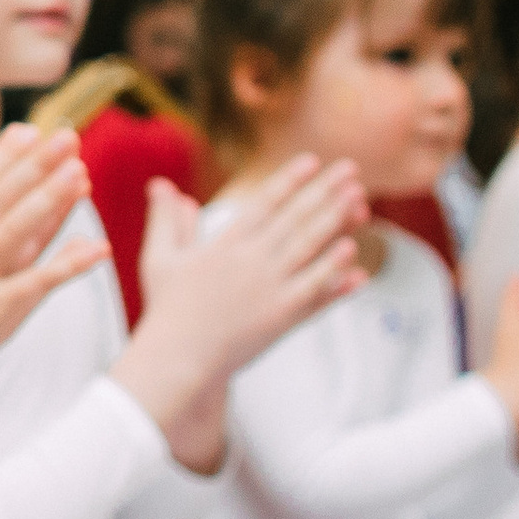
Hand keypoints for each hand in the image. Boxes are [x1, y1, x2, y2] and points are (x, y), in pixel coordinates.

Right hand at [0, 125, 105, 390]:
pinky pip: (38, 281)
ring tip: (82, 171)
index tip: (30, 130)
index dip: (4, 155)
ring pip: (20, 229)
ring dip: (53, 199)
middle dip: (36, 164)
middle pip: (3, 196)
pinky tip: (97, 247)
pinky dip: (68, 264)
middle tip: (68, 135)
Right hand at [116, 157, 365, 464]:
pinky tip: (353, 254)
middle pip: (296, 218)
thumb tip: (161, 185)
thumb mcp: (159, 258)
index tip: (312, 161)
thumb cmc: (167, 309)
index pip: (264, 203)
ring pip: (310, 247)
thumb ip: (166, 220)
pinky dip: (334, 271)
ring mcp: (270, 288)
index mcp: (225, 244)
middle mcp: (252, 261)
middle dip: (325, 190)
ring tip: (359, 200)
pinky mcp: (282, 315)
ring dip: (337, 220)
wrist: (178, 358)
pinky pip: (316, 289)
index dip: (290, 179)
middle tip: (350, 170)